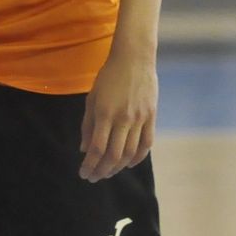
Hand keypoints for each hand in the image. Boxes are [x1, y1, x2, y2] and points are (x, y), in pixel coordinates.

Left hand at [79, 45, 157, 181]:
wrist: (134, 58)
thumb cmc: (109, 76)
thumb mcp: (92, 98)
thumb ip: (88, 125)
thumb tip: (84, 149)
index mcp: (105, 113)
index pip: (97, 149)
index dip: (90, 165)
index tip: (84, 173)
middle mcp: (123, 118)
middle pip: (113, 155)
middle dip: (102, 171)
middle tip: (94, 178)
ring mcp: (140, 118)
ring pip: (129, 152)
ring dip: (117, 167)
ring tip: (108, 172)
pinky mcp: (151, 116)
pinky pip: (146, 143)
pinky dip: (138, 157)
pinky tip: (129, 163)